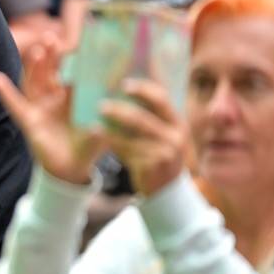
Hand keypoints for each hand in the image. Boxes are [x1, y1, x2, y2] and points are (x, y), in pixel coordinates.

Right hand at [0, 37, 104, 184]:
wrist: (70, 170)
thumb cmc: (87, 149)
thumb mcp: (98, 140)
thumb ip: (97, 135)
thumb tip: (98, 128)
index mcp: (76, 99)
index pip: (74, 75)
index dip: (74, 61)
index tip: (78, 44)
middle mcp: (57, 99)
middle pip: (51, 73)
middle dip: (52, 56)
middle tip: (52, 37)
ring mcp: (41, 108)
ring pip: (35, 82)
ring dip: (34, 67)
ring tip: (37, 51)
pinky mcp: (28, 121)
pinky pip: (15, 105)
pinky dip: (5, 93)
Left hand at [100, 78, 187, 196]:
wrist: (167, 189)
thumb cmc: (158, 155)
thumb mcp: (162, 135)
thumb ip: (150, 117)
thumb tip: (122, 93)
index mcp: (177, 123)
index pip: (162, 99)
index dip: (143, 89)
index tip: (124, 84)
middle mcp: (175, 136)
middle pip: (143, 118)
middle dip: (120, 110)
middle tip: (101, 105)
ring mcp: (166, 152)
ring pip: (133, 136)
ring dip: (112, 128)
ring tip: (96, 121)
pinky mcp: (154, 166)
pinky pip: (129, 152)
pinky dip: (114, 143)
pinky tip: (101, 138)